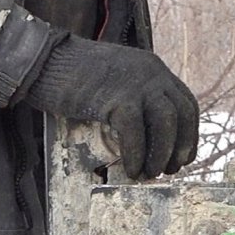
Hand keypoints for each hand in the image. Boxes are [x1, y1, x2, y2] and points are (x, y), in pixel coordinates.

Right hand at [21, 37, 199, 178]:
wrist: (45, 60)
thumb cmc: (74, 76)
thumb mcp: (116, 79)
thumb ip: (135, 97)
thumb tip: (148, 135)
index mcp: (153, 68)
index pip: (186, 103)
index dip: (188, 134)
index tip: (182, 156)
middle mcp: (151, 72)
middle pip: (182, 114)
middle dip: (179, 147)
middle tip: (167, 170)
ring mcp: (135, 83)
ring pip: (166, 123)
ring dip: (161, 153)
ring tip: (149, 173)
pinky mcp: (114, 97)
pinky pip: (135, 132)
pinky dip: (136, 156)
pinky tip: (130, 170)